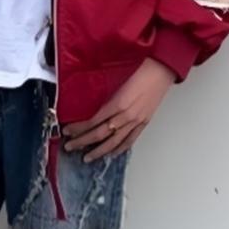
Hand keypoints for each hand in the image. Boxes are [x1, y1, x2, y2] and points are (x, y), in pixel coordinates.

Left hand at [60, 58, 175, 160]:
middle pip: (100, 134)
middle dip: (83, 142)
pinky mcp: (144, 123)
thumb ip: (105, 97)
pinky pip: (130, 140)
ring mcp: (136, 121)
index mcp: (118, 103)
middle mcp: (126, 115)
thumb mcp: (117, 82)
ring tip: (87, 157)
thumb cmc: (141, 70)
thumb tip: (89, 108)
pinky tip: (111, 153)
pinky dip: (120, 149)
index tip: (67, 131)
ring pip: (114, 142)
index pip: (93, 121)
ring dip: (99, 151)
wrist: (161, 71)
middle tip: (70, 147)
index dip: (79, 128)